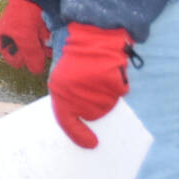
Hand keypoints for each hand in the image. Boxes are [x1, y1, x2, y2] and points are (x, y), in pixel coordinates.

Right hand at [0, 0, 50, 74]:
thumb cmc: (24, 12)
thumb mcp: (24, 35)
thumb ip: (30, 54)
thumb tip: (36, 71)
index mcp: (5, 40)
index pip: (15, 61)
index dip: (23, 58)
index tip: (28, 48)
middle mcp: (17, 40)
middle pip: (29, 57)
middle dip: (36, 51)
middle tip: (38, 40)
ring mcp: (30, 36)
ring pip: (40, 52)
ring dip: (45, 46)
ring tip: (44, 32)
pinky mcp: (42, 32)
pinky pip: (47, 44)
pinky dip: (50, 41)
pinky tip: (50, 32)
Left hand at [48, 23, 133, 148]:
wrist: (93, 33)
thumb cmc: (79, 55)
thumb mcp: (66, 76)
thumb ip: (71, 96)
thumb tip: (84, 119)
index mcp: (59, 92)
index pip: (66, 121)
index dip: (78, 135)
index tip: (92, 144)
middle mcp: (74, 95)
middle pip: (92, 114)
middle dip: (95, 104)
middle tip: (93, 83)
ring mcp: (93, 91)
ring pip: (107, 105)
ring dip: (107, 94)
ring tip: (100, 74)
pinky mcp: (110, 86)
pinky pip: (119, 93)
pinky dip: (118, 85)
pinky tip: (110, 71)